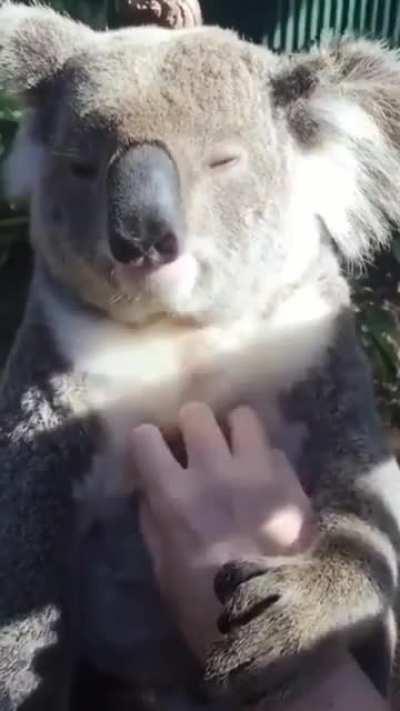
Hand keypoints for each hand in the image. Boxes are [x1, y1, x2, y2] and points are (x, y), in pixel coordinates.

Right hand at [131, 402, 313, 658]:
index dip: (146, 442)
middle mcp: (215, 471)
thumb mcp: (162, 567)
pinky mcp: (291, 481)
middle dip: (191, 425)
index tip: (153, 452)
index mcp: (174, 495)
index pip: (145, 437)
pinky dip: (265, 459)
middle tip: (195, 445)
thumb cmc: (205, 605)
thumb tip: (151, 488)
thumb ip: (154, 519)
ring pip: (243, 416)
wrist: (274, 625)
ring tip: (234, 450)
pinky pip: (275, 449)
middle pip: (196, 413)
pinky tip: (264, 480)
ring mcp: (258, 472)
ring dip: (233, 431)